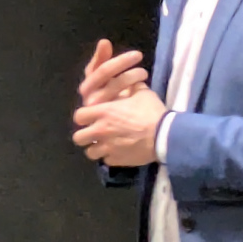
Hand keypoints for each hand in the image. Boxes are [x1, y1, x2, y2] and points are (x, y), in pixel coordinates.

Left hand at [74, 39, 165, 165]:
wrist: (164, 136)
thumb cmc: (152, 112)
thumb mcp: (143, 93)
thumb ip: (131, 87)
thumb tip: (131, 81)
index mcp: (103, 112)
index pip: (78, 116)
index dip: (83, 117)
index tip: (90, 118)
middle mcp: (101, 131)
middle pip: (78, 138)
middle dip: (85, 136)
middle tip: (94, 134)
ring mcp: (108, 148)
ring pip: (90, 152)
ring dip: (96, 148)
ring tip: (105, 145)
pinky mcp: (117, 160)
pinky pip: (106, 160)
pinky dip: (110, 157)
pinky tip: (118, 152)